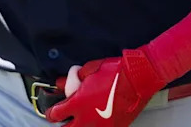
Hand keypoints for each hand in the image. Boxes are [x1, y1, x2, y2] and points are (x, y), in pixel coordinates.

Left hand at [45, 49, 163, 125]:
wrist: (138, 78)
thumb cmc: (115, 72)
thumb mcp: (89, 69)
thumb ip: (73, 79)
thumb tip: (62, 83)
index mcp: (77, 103)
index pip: (55, 115)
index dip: (52, 111)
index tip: (54, 109)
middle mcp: (87, 118)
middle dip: (64, 124)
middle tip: (66, 118)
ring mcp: (100, 126)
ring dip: (80, 126)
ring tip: (83, 120)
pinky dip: (96, 126)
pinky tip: (97, 120)